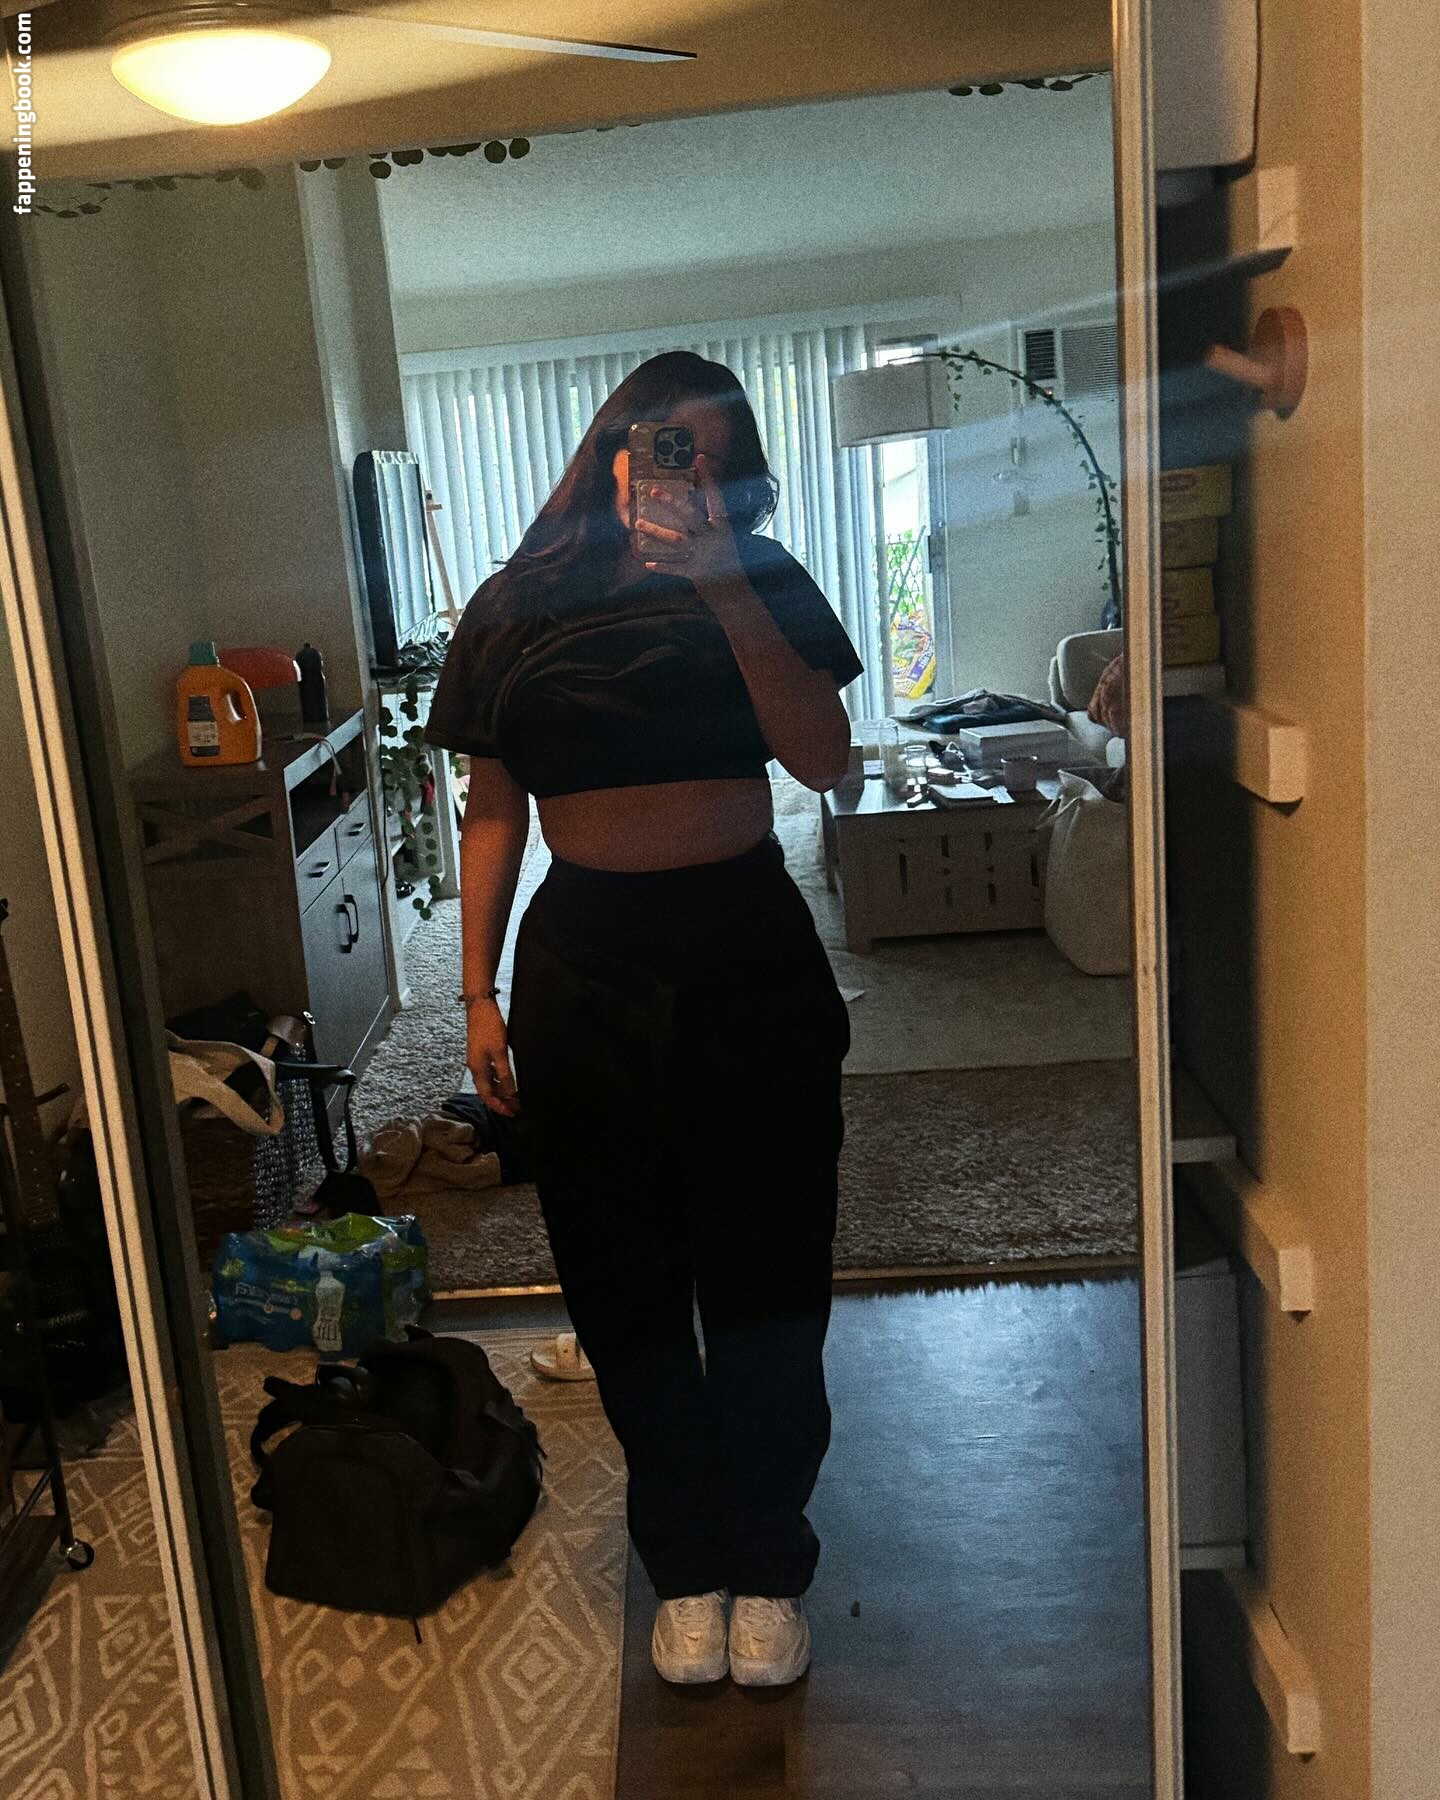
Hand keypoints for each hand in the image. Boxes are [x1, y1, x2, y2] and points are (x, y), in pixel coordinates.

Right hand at [466, 999, 518, 1115]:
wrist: (479, 1006)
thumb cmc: (489, 1027)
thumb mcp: (500, 1052)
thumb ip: (505, 1074)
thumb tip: (511, 1093)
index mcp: (478, 1069)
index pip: (487, 1096)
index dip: (500, 1106)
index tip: (513, 1113)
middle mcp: (475, 1068)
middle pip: (487, 1092)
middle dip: (501, 1102)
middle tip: (516, 1108)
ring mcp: (477, 1061)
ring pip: (488, 1083)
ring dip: (500, 1092)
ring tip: (514, 1097)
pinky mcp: (481, 1054)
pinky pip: (489, 1074)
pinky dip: (498, 1081)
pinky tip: (508, 1080)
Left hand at [637, 453, 742, 596]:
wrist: (732, 588)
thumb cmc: (723, 556)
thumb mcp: (721, 535)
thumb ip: (706, 519)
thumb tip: (683, 500)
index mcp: (721, 525)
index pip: (715, 497)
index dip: (707, 477)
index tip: (699, 458)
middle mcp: (712, 537)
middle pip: (690, 516)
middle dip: (672, 502)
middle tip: (653, 490)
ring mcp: (703, 555)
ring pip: (676, 540)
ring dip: (656, 532)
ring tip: (638, 524)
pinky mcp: (695, 572)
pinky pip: (674, 568)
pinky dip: (661, 566)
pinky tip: (646, 562)